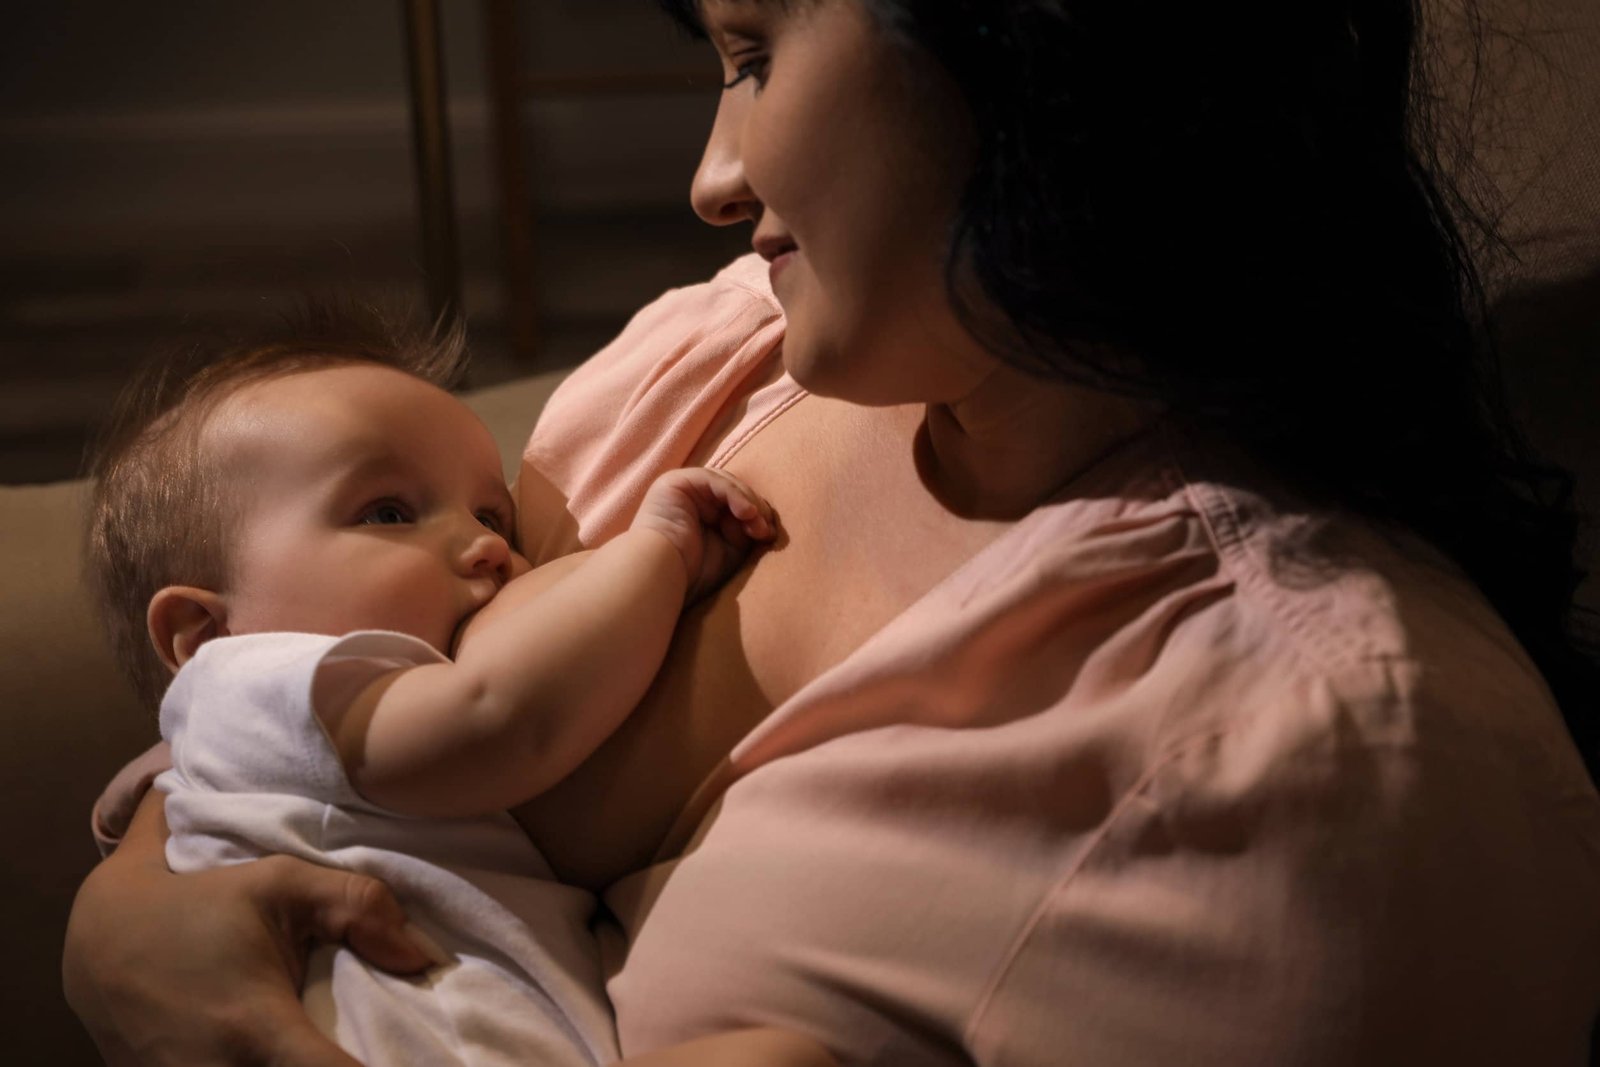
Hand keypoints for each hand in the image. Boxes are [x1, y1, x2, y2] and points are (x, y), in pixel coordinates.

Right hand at [63, 791, 432, 1065]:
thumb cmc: (193, 906)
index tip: (424, 1063)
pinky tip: (293, 1045)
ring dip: (305, 1059)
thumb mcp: (275, 883)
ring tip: (332, 1039)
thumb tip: (422, 955)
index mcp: (258, 1036)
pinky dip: (270, 1064)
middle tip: (401, 1048)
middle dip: (347, 1061)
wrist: (96, 941)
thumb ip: (357, 904)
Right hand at [631, 467, 775, 601]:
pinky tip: (746, 514)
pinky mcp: (676, 481)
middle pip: (735, 491)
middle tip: (765, 532)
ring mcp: (683, 487)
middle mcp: (692, 498)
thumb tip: (768, 523)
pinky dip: (735, 495)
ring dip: (748, 503)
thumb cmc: (693, 572)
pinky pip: (714, 480)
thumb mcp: (731, 549)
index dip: (757, 515)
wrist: (661, 575)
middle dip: (755, 509)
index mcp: (702, 514)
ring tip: (757, 526)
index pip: (737, 503)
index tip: (768, 536)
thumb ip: (746, 531)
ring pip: (727, 483)